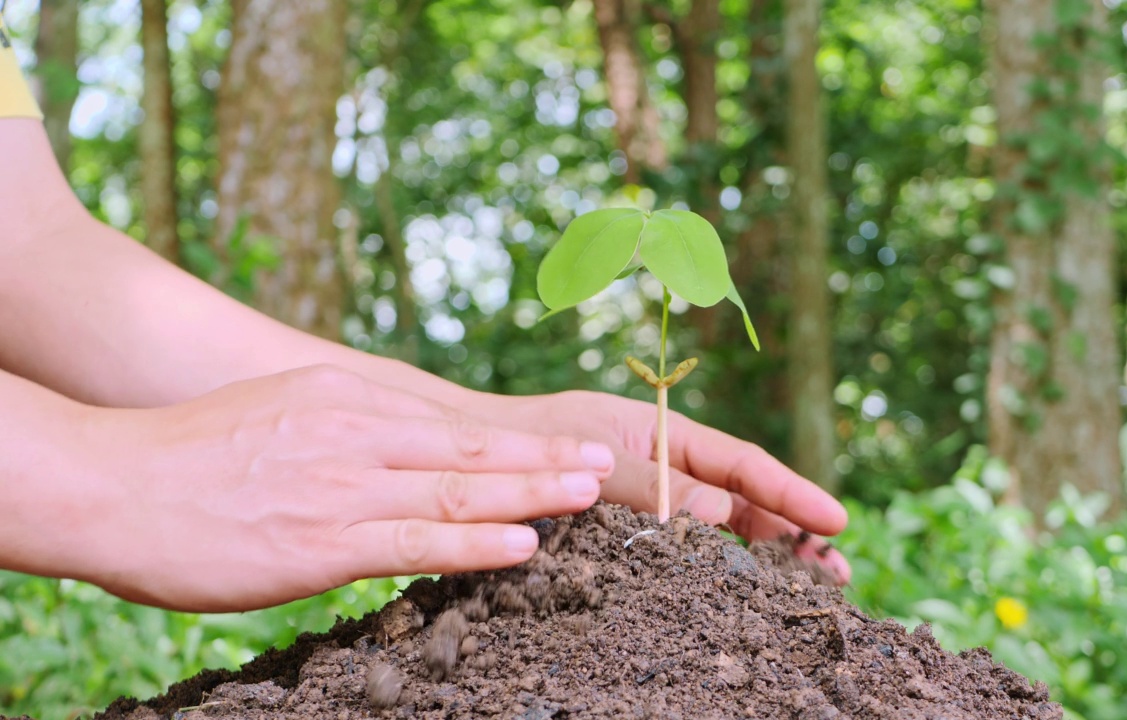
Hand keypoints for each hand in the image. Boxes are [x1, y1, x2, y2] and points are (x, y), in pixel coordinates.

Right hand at [71, 365, 614, 611]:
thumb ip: (349, 425)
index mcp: (348, 399)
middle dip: (546, 462)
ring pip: (458, 492)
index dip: (521, 443)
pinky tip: (523, 545)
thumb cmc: (192, 454)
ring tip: (590, 497)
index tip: (571, 449)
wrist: (111, 483)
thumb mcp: (284, 409)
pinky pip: (414, 543)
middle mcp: (356, 433)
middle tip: (607, 468)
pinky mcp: (319, 543)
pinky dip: (475, 544)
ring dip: (532, 495)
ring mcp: (341, 487)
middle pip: (472, 452)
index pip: (454, 426)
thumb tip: (404, 448)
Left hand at [484, 390, 850, 583]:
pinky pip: (682, 553)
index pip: (741, 464)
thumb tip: (721, 512)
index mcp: (665, 435)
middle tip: (838, 572)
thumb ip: (651, 484)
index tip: (834, 520)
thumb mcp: (593, 459)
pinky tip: (740, 594)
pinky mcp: (631, 535)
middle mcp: (667, 469)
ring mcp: (652, 504)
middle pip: (745, 501)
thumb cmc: (531, 442)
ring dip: (766, 556)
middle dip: (794, 533)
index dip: (790, 493)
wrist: (477, 459)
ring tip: (811, 588)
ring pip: (722, 531)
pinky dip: (716, 570)